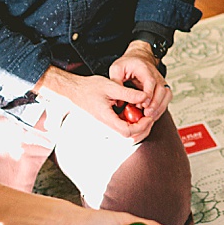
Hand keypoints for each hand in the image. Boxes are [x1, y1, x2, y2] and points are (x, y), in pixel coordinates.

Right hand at [34, 66, 149, 140]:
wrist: (73, 91)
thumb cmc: (89, 88)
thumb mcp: (110, 86)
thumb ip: (128, 93)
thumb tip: (145, 96)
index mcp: (106, 119)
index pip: (128, 132)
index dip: (142, 126)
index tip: (149, 116)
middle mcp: (106, 127)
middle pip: (129, 138)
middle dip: (143, 129)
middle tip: (150, 116)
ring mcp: (105, 128)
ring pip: (126, 137)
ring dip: (138, 128)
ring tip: (144, 115)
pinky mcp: (106, 126)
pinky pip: (121, 131)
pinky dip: (131, 126)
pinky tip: (135, 114)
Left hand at [110, 43, 171, 125]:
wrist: (137, 59)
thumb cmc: (127, 64)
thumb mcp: (116, 69)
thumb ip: (116, 83)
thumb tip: (119, 101)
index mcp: (144, 68)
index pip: (150, 80)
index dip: (148, 93)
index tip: (143, 104)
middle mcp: (155, 74)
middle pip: (162, 89)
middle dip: (155, 103)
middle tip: (146, 114)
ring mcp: (161, 81)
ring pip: (167, 94)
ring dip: (160, 107)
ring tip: (150, 116)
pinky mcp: (162, 88)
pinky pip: (166, 98)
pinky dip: (161, 107)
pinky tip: (153, 114)